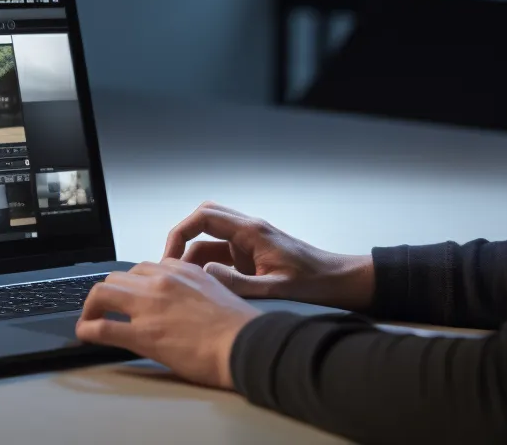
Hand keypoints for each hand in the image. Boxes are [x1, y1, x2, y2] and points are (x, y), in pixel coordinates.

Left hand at [76, 259, 260, 388]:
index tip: (130, 295)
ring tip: (90, 319)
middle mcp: (162, 282)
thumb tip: (184, 301)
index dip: (133, 283)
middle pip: (119, 277)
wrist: (246, 345)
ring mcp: (149, 306)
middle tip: (106, 307)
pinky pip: (102, 327)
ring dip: (92, 306)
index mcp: (182, 271)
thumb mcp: (218, 292)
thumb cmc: (239, 328)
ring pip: (102, 292)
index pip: (145, 267)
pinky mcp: (142, 334)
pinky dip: (87, 329)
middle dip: (109, 292)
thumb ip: (195, 289)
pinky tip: (85, 334)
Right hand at [165, 202, 373, 311]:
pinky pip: (220, 254)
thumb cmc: (314, 283)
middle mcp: (247, 231)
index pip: (204, 218)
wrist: (338, 282)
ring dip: (193, 256)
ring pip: (209, 238)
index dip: (179, 233)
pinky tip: (202, 288)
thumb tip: (205, 273)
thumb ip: (239, 283)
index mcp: (252, 231)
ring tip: (181, 283)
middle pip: (203, 219)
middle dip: (181, 239)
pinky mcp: (251, 256)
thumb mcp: (275, 288)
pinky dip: (206, 266)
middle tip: (169, 267)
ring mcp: (248, 242)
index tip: (169, 259)